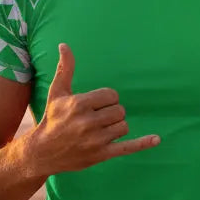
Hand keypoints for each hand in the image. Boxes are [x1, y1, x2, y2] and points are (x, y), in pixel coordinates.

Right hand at [31, 43, 160, 172]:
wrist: (43, 152)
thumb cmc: (52, 119)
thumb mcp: (57, 92)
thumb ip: (65, 68)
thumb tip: (64, 45)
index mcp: (80, 104)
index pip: (112, 95)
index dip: (107, 99)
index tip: (96, 105)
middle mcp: (88, 122)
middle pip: (120, 110)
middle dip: (112, 113)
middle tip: (97, 119)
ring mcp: (96, 140)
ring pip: (123, 126)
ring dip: (116, 127)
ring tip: (100, 130)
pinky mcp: (101, 154)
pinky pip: (127, 147)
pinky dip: (143, 143)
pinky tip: (156, 139)